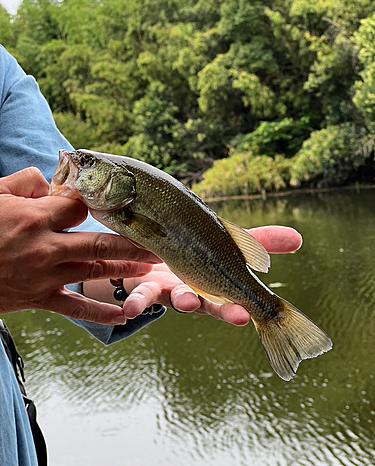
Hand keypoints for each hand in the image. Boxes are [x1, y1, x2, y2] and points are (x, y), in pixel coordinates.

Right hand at [0, 168, 160, 323]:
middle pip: (101, 241)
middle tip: (158, 241)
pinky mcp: (39, 300)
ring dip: (126, 269)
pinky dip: (101, 314)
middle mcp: (46, 247)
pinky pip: (76, 310)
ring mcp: (45, 276)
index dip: (97, 203)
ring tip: (150, 267)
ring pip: (95, 271)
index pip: (80, 206)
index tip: (113, 204)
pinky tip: (123, 317)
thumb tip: (49, 179)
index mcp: (35, 217)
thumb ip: (24, 182)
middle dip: (132, 242)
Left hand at [121, 225, 301, 325]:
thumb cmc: (198, 253)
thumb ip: (260, 244)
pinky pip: (141, 293)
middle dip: (223, 313)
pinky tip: (130, 308)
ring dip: (182, 302)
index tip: (247, 315)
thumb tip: (299, 239)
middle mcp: (194, 291)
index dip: (238, 308)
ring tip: (187, 301)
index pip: (232, 300)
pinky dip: (137, 301)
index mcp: (216, 285)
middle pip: (210, 305)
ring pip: (176, 299)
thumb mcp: (229, 246)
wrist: (156, 250)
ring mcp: (169, 290)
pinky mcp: (147, 283)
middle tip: (238, 317)